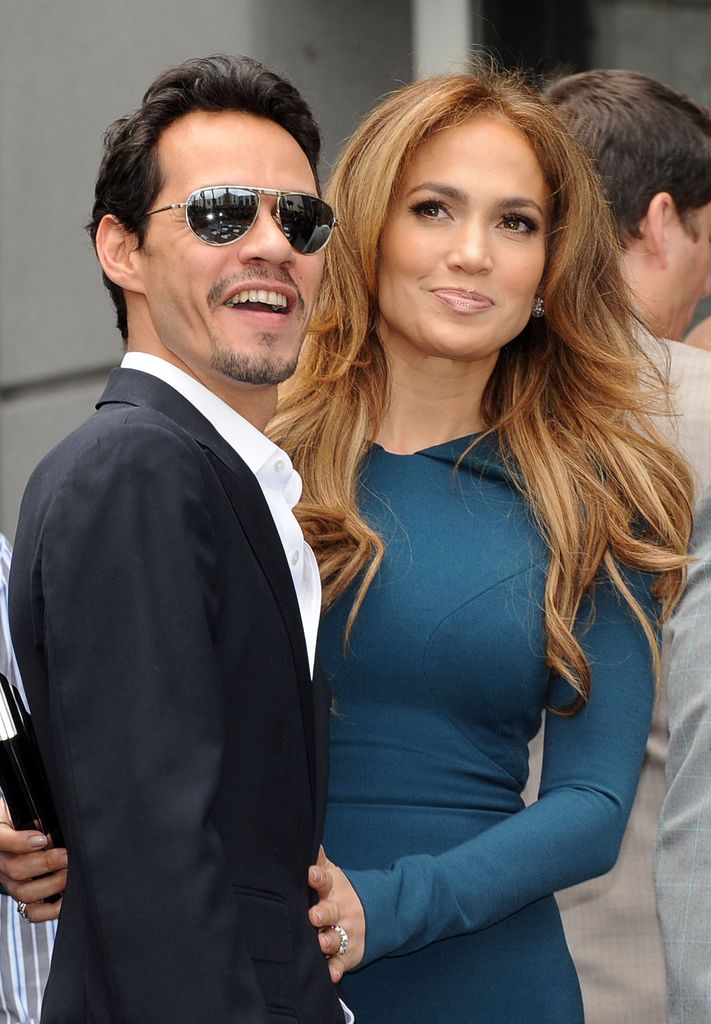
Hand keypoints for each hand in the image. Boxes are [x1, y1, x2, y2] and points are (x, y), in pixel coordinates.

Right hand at [0, 800, 66, 921]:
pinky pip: (32, 912)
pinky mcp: (24, 896)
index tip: (41, 839)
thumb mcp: (20, 814)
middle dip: (45, 864)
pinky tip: (65, 899)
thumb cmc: (19, 820)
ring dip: (51, 885)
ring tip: (69, 875)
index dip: (21, 843)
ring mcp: (12, 882)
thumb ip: (28, 822)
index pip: (2, 841)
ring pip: (24, 892)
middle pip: (16, 870)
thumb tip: (44, 832)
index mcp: (0, 840)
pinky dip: (50, 909)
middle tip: (67, 856)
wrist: (15, 832)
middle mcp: (2, 863)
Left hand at [308, 846, 364, 981]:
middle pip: (330, 911)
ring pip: (335, 938)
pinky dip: (335, 969)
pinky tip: (330, 975)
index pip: (324, 880)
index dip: (318, 877)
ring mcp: (344, 933)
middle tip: (314, 915)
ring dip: (328, 941)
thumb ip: (317, 860)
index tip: (310, 873)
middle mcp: (338, 911)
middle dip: (323, 913)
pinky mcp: (346, 955)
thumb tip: (302, 836)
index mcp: (332, 890)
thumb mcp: (332, 874)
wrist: (373, 915)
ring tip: (321, 943)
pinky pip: (340, 963)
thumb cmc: (340, 892)